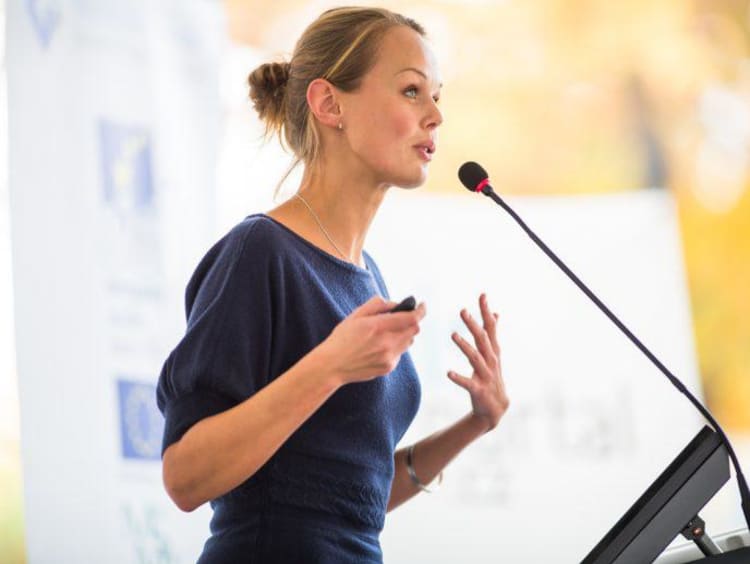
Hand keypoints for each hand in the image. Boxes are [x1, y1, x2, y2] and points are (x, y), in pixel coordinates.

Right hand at [318, 295, 425, 385]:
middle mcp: (387, 343)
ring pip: (409, 342)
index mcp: (379, 326)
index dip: (421, 310)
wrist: (332, 365)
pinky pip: (400, 353)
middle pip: (414, 330)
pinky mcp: (388, 367)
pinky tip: (379, 347)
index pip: (412, 318)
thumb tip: (395, 304)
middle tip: (401, 318)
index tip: (422, 305)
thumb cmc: (342, 339)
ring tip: (387, 333)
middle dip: (411, 321)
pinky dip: (395, 346)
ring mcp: (389, 357)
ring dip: (404, 334)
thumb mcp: (356, 315)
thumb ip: (378, 305)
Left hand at [448, 293, 508, 431]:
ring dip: (465, 346)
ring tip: (453, 335)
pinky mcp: (479, 390)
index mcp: (493, 351)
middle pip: (482, 339)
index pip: (490, 327)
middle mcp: (491, 360)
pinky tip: (448, 373)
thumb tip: (496, 313)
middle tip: (462, 311)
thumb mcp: (494, 354)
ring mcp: (486, 375)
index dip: (486, 312)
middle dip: (473, 325)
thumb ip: (492, 333)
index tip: (482, 295)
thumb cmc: (492, 377)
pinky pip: (468, 383)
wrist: (496, 408)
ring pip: (475, 358)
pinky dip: (459, 378)